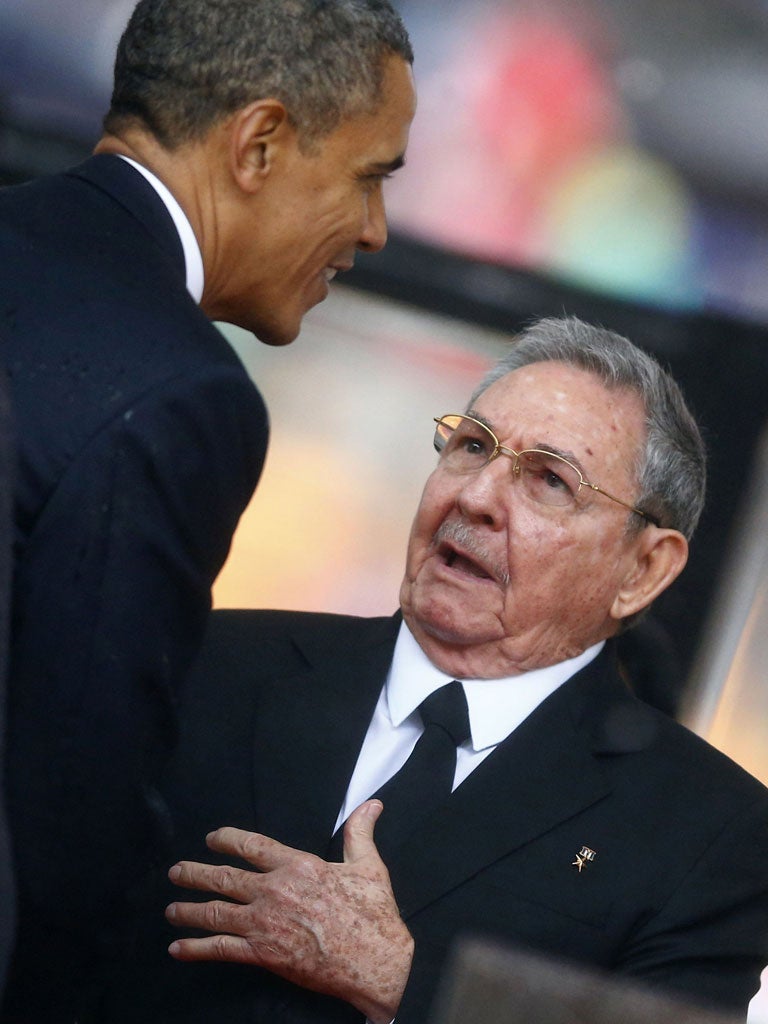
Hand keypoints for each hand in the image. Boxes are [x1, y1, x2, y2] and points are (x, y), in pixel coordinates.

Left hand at [166, 800, 413, 1023]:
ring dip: (188, 910)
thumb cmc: (373, 913)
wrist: (374, 960)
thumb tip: (372, 805)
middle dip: (195, 873)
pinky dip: (195, 949)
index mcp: (297, 865)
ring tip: (171, 909)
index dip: (227, 840)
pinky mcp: (263, 954)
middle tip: (176, 872)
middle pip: (224, 878)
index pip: (252, 845)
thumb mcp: (368, 865)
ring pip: (215, 913)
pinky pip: (221, 949)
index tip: (212, 838)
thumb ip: (360, 832)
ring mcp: (265, 923)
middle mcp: (274, 890)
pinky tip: (178, 948)